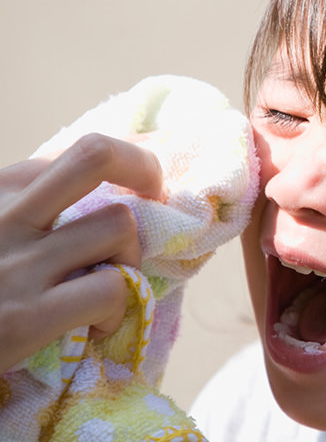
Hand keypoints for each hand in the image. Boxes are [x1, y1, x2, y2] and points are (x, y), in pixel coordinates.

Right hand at [0, 133, 162, 372]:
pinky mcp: (24, 318)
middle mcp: (4, 216)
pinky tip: (96, 328)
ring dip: (130, 260)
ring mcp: (16, 264)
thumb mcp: (5, 232)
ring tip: (108, 286)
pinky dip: (118, 311)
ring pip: (119, 226)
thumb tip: (120, 177)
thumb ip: (44, 206)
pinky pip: (110, 290)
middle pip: (97, 155)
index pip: (81, 152)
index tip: (144, 187)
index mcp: (0, 192)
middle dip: (144, 169)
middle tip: (155, 199)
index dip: (127, 165)